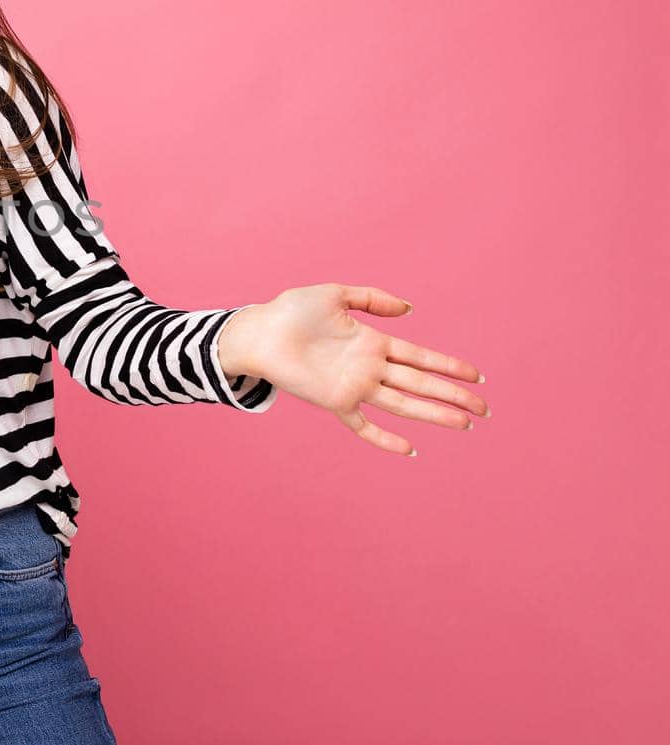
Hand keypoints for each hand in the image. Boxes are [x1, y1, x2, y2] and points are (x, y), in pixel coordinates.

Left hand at [225, 284, 487, 455]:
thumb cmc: (291, 311)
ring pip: (402, 403)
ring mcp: (354, 386)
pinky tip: (409, 449)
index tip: (477, 376)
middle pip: (420, 383)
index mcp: (373, 342)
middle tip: (485, 409)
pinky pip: (362, 425)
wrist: (258, 332)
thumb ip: (372, 298)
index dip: (449, 366)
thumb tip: (409, 309)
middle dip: (453, 395)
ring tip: (463, 424)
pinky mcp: (334, 401)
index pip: (420, 357)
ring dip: (433, 413)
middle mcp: (369, 367)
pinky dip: (383, 438)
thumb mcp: (335, 294)